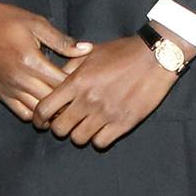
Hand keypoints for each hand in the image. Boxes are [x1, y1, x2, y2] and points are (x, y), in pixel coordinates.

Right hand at [0, 0, 90, 119]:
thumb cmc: (5, 21)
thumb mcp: (36, 23)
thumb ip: (62, 40)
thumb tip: (86, 49)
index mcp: (31, 60)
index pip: (62, 82)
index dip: (76, 83)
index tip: (85, 79)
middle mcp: (20, 79)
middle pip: (52, 100)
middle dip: (67, 99)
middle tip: (79, 95)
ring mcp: (9, 89)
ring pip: (38, 111)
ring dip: (52, 109)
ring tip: (64, 102)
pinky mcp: (1, 94)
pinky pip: (22, 113)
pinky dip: (35, 113)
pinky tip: (43, 103)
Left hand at [31, 34, 180, 148]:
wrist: (156, 57)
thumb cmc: (123, 52)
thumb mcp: (91, 52)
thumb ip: (70, 66)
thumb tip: (54, 77)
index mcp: (77, 82)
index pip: (45, 108)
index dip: (39, 118)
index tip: (42, 120)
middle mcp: (88, 100)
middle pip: (59, 128)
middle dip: (59, 127)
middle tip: (66, 122)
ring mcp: (106, 113)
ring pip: (79, 139)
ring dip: (79, 134)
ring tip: (85, 125)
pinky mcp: (124, 123)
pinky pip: (100, 142)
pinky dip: (98, 139)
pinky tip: (101, 129)